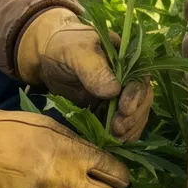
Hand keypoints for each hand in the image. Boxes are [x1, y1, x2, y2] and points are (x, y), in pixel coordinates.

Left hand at [16, 8, 153, 141]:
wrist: (46, 56)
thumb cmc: (63, 45)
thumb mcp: (76, 52)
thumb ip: (94, 69)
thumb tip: (114, 91)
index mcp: (126, 58)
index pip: (139, 78)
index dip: (136, 95)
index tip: (124, 110)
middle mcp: (127, 77)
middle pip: (142, 99)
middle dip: (133, 117)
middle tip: (118, 129)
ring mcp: (117, 94)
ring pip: (134, 114)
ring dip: (129, 129)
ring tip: (115, 139)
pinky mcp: (106, 108)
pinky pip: (119, 123)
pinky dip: (119, 134)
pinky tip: (112, 142)